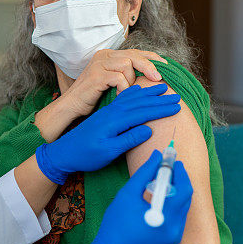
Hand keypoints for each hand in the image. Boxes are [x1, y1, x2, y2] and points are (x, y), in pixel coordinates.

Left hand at [35, 84, 179, 183]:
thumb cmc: (86, 155)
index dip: (161, 109)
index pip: (143, 112)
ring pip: (132, 97)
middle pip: (140, 102)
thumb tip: (148, 130)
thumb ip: (128, 139)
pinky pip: (123, 98)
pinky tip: (139, 89)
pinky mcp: (106, 113)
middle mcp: (113, 111)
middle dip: (160, 99)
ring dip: (149, 93)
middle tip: (177, 97)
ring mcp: (109, 111)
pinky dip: (134, 92)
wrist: (65, 151)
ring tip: (163, 88)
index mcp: (115, 120)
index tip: (177, 107)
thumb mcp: (108, 151)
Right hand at [59, 49, 167, 117]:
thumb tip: (153, 76)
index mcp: (109, 56)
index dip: (152, 58)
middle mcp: (103, 56)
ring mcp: (98, 64)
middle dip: (149, 66)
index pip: (135, 51)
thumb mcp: (114, 84)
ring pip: (127, 64)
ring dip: (132, 80)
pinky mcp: (95, 75)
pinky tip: (121, 96)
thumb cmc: (95, 98)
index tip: (166, 67)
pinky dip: (124, 88)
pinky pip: (118, 77)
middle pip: (133, 55)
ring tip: (128, 92)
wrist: (72, 107)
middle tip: (159, 78)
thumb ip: (128, 76)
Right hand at [77, 150, 192, 243]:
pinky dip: (172, 204)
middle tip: (167, 169)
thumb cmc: (116, 225)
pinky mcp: (171, 241)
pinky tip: (158, 199)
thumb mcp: (128, 194)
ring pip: (183, 207)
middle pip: (186, 197)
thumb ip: (145, 172)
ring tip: (160, 182)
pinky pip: (178, 217)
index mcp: (166, 216)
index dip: (179, 172)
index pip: (183, 189)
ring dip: (176, 192)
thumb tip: (156, 156)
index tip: (172, 160)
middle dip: (179, 180)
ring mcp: (175, 236)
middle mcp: (175, 228)